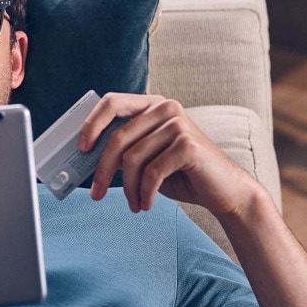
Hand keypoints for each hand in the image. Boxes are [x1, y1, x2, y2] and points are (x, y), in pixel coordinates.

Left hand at [82, 93, 261, 217]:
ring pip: (133, 159)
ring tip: (135, 204)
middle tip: (97, 194)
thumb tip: (91, 157)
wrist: (224, 190)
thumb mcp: (149, 159)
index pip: (112, 102)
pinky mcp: (188, 145)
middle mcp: (166, 108)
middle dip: (103, 170)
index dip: (91, 124)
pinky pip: (152, 172)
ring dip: (129, 189)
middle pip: (118, 138)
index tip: (82, 149)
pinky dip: (144, 193)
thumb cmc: (185, 174)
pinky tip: (146, 204)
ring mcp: (178, 124)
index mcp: (154, 105)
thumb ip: (126, 151)